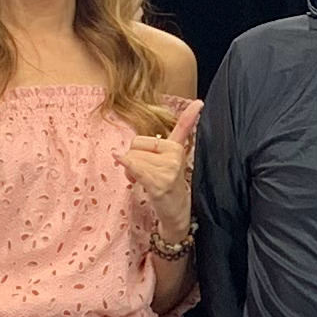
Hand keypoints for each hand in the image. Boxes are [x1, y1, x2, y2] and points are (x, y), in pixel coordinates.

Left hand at [118, 97, 201, 235]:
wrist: (175, 213)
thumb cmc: (166, 187)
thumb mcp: (166, 165)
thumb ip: (153, 152)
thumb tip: (123, 151)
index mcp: (177, 149)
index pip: (184, 128)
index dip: (191, 114)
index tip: (199, 103)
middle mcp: (175, 155)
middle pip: (138, 142)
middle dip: (134, 156)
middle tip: (143, 172)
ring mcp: (168, 168)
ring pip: (132, 156)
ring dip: (129, 169)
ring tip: (142, 180)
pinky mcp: (158, 181)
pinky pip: (135, 165)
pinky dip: (124, 163)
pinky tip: (117, 158)